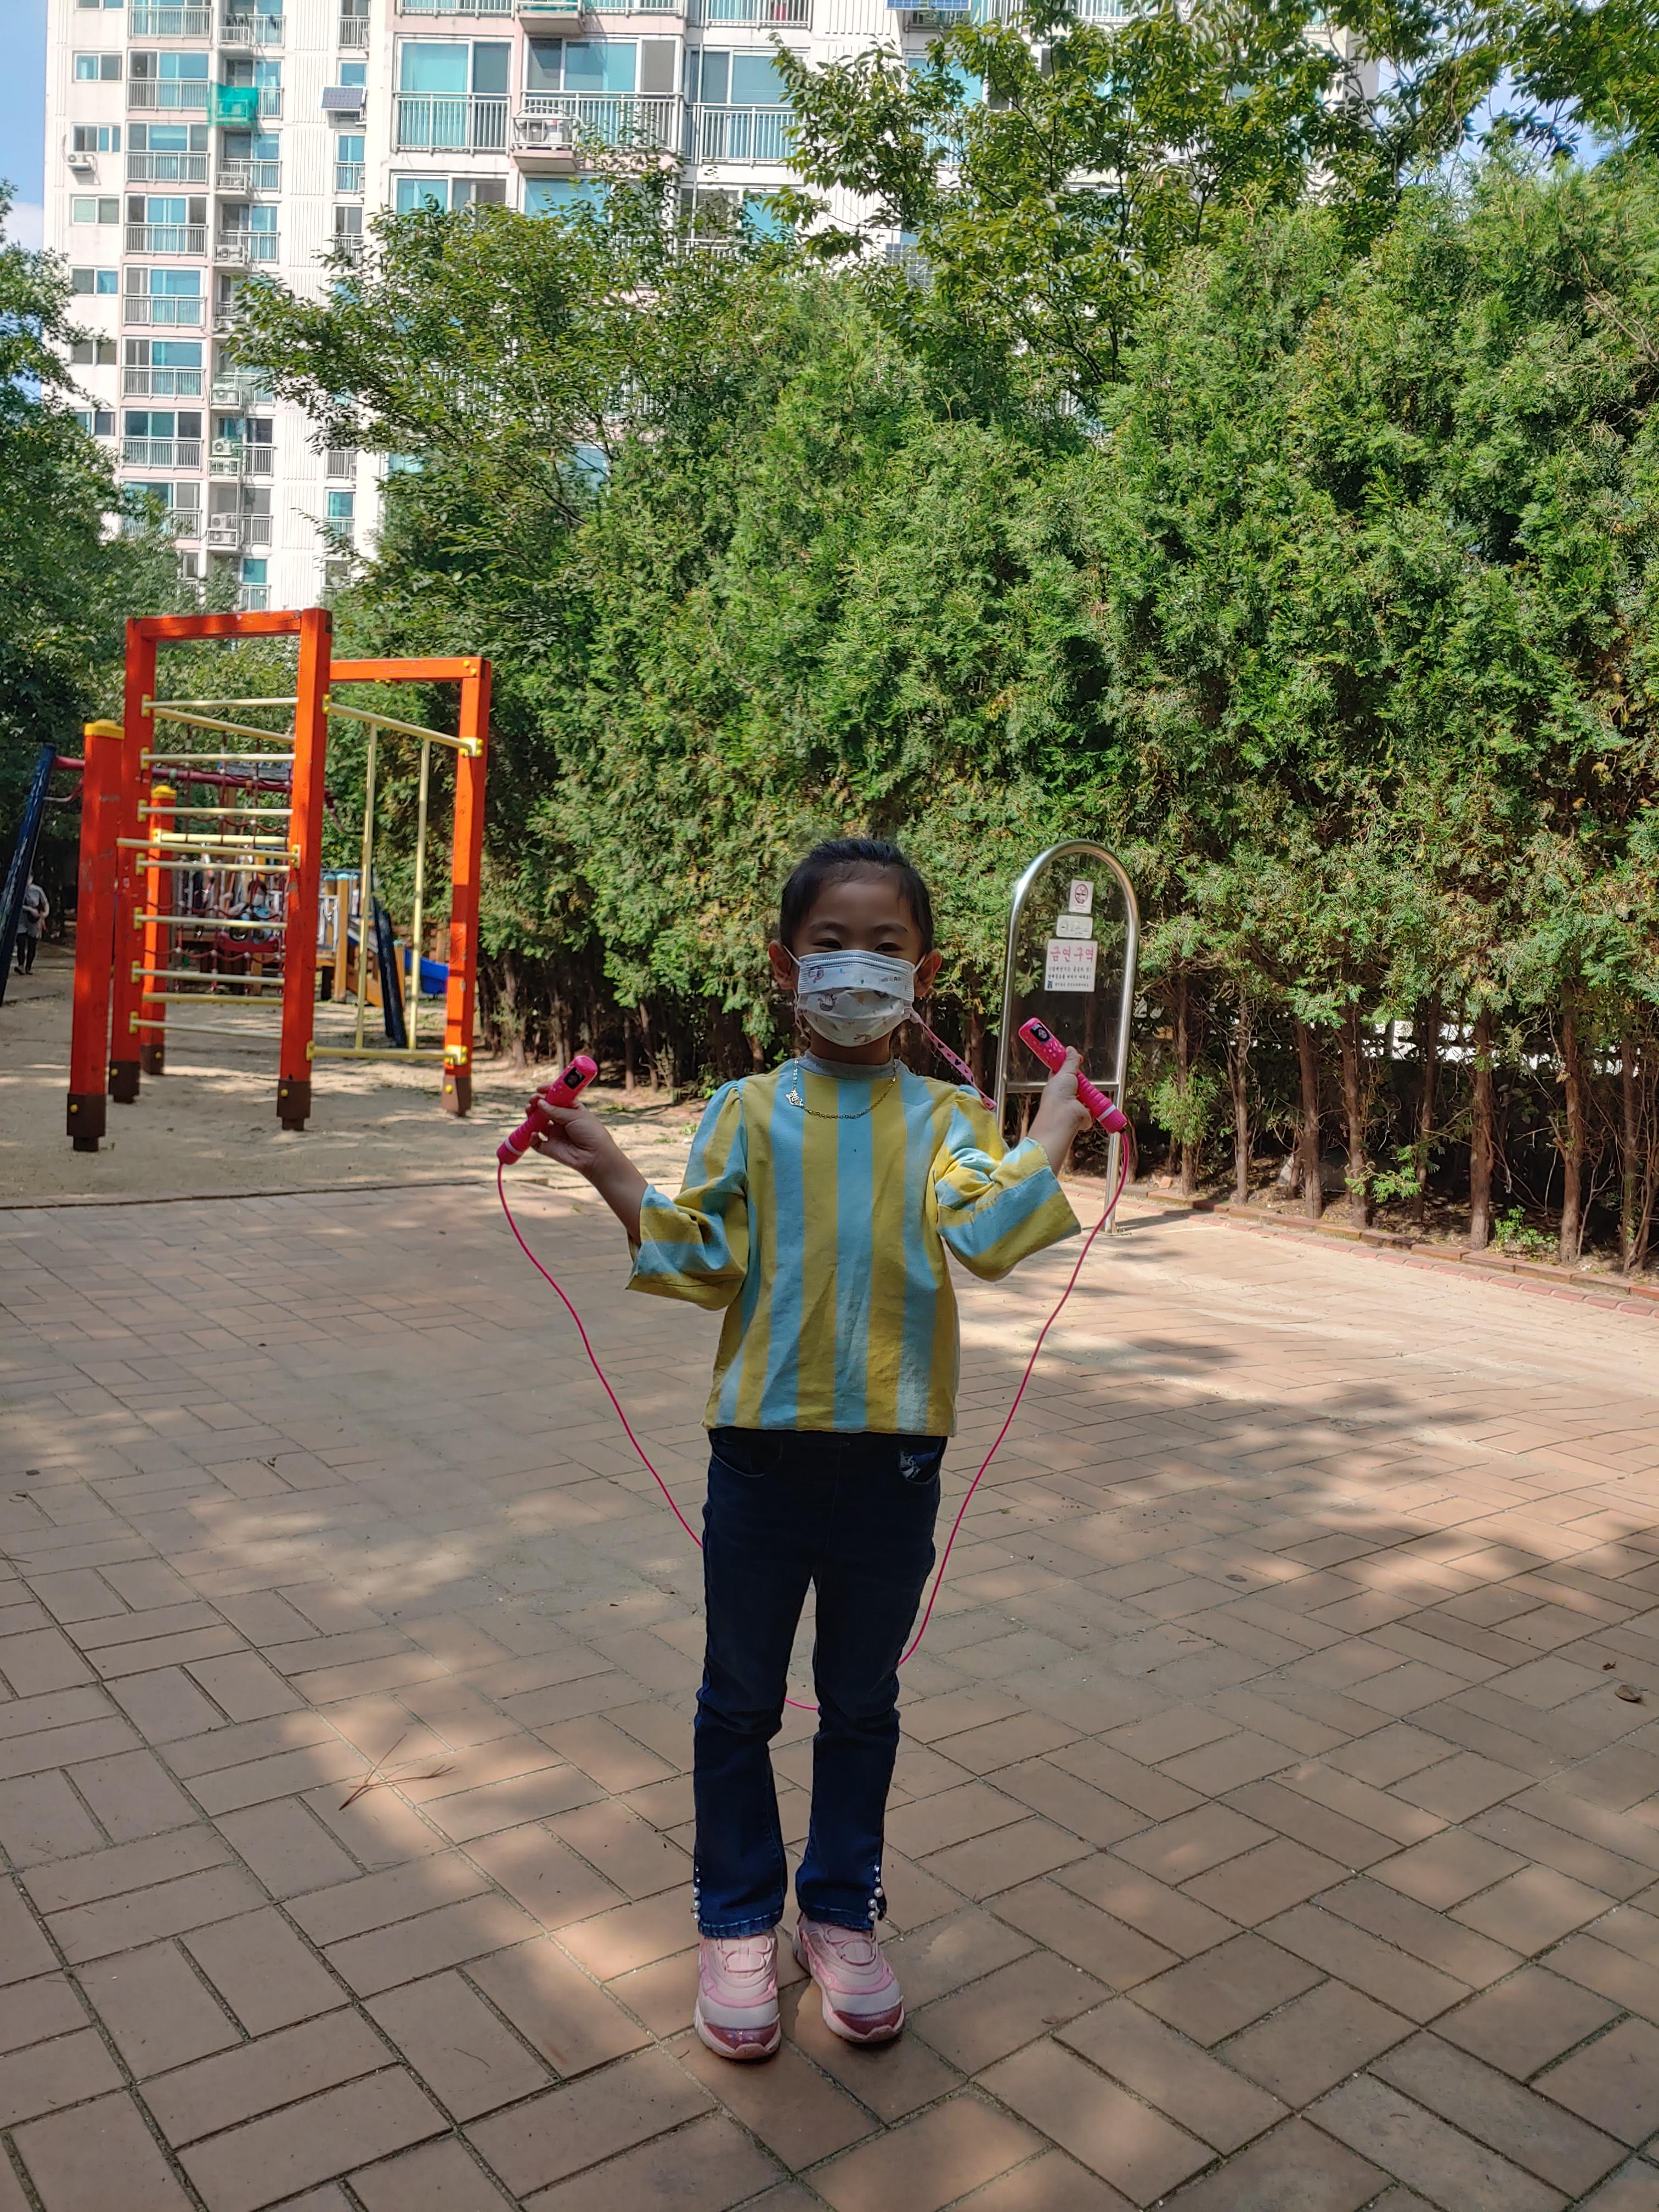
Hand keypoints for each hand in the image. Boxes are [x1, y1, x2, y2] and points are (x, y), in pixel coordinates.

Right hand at [528, 1099, 648, 1241]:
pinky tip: (535, 1133)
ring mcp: (555, 1134)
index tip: (540, 1088)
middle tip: (533, 1100)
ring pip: (537, 1124)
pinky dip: (532, 1137)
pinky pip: (536, 1142)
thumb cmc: (591, 1132)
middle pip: (544, 1110)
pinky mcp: (550, 1148)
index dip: (548, 1092)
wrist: (595, 1156)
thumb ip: (556, 1110)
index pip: (556, 1098)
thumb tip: (540, 1103)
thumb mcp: (575, 1116)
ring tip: (529, 1110)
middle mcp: (561, 1121)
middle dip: (536, 1103)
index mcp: (571, 1110)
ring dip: (531, 1116)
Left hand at [1028, 1048, 1091, 1173]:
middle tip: (1082, 1080)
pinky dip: (1095, 1107)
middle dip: (1083, 1081)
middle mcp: (1066, 1095)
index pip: (1065, 1072)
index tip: (1078, 1059)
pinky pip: (1094, 1108)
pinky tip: (1091, 1105)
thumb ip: (1069, 1061)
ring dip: (1089, 1094)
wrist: (1064, 1116)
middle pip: (1079, 1083)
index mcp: (1058, 1084)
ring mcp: (1076, 1105)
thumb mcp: (1064, 1072)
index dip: (1071, 1065)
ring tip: (1086, 1092)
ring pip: (1088, 1095)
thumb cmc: (1057, 1097)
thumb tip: (1070, 1049)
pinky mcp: (1085, 1115)